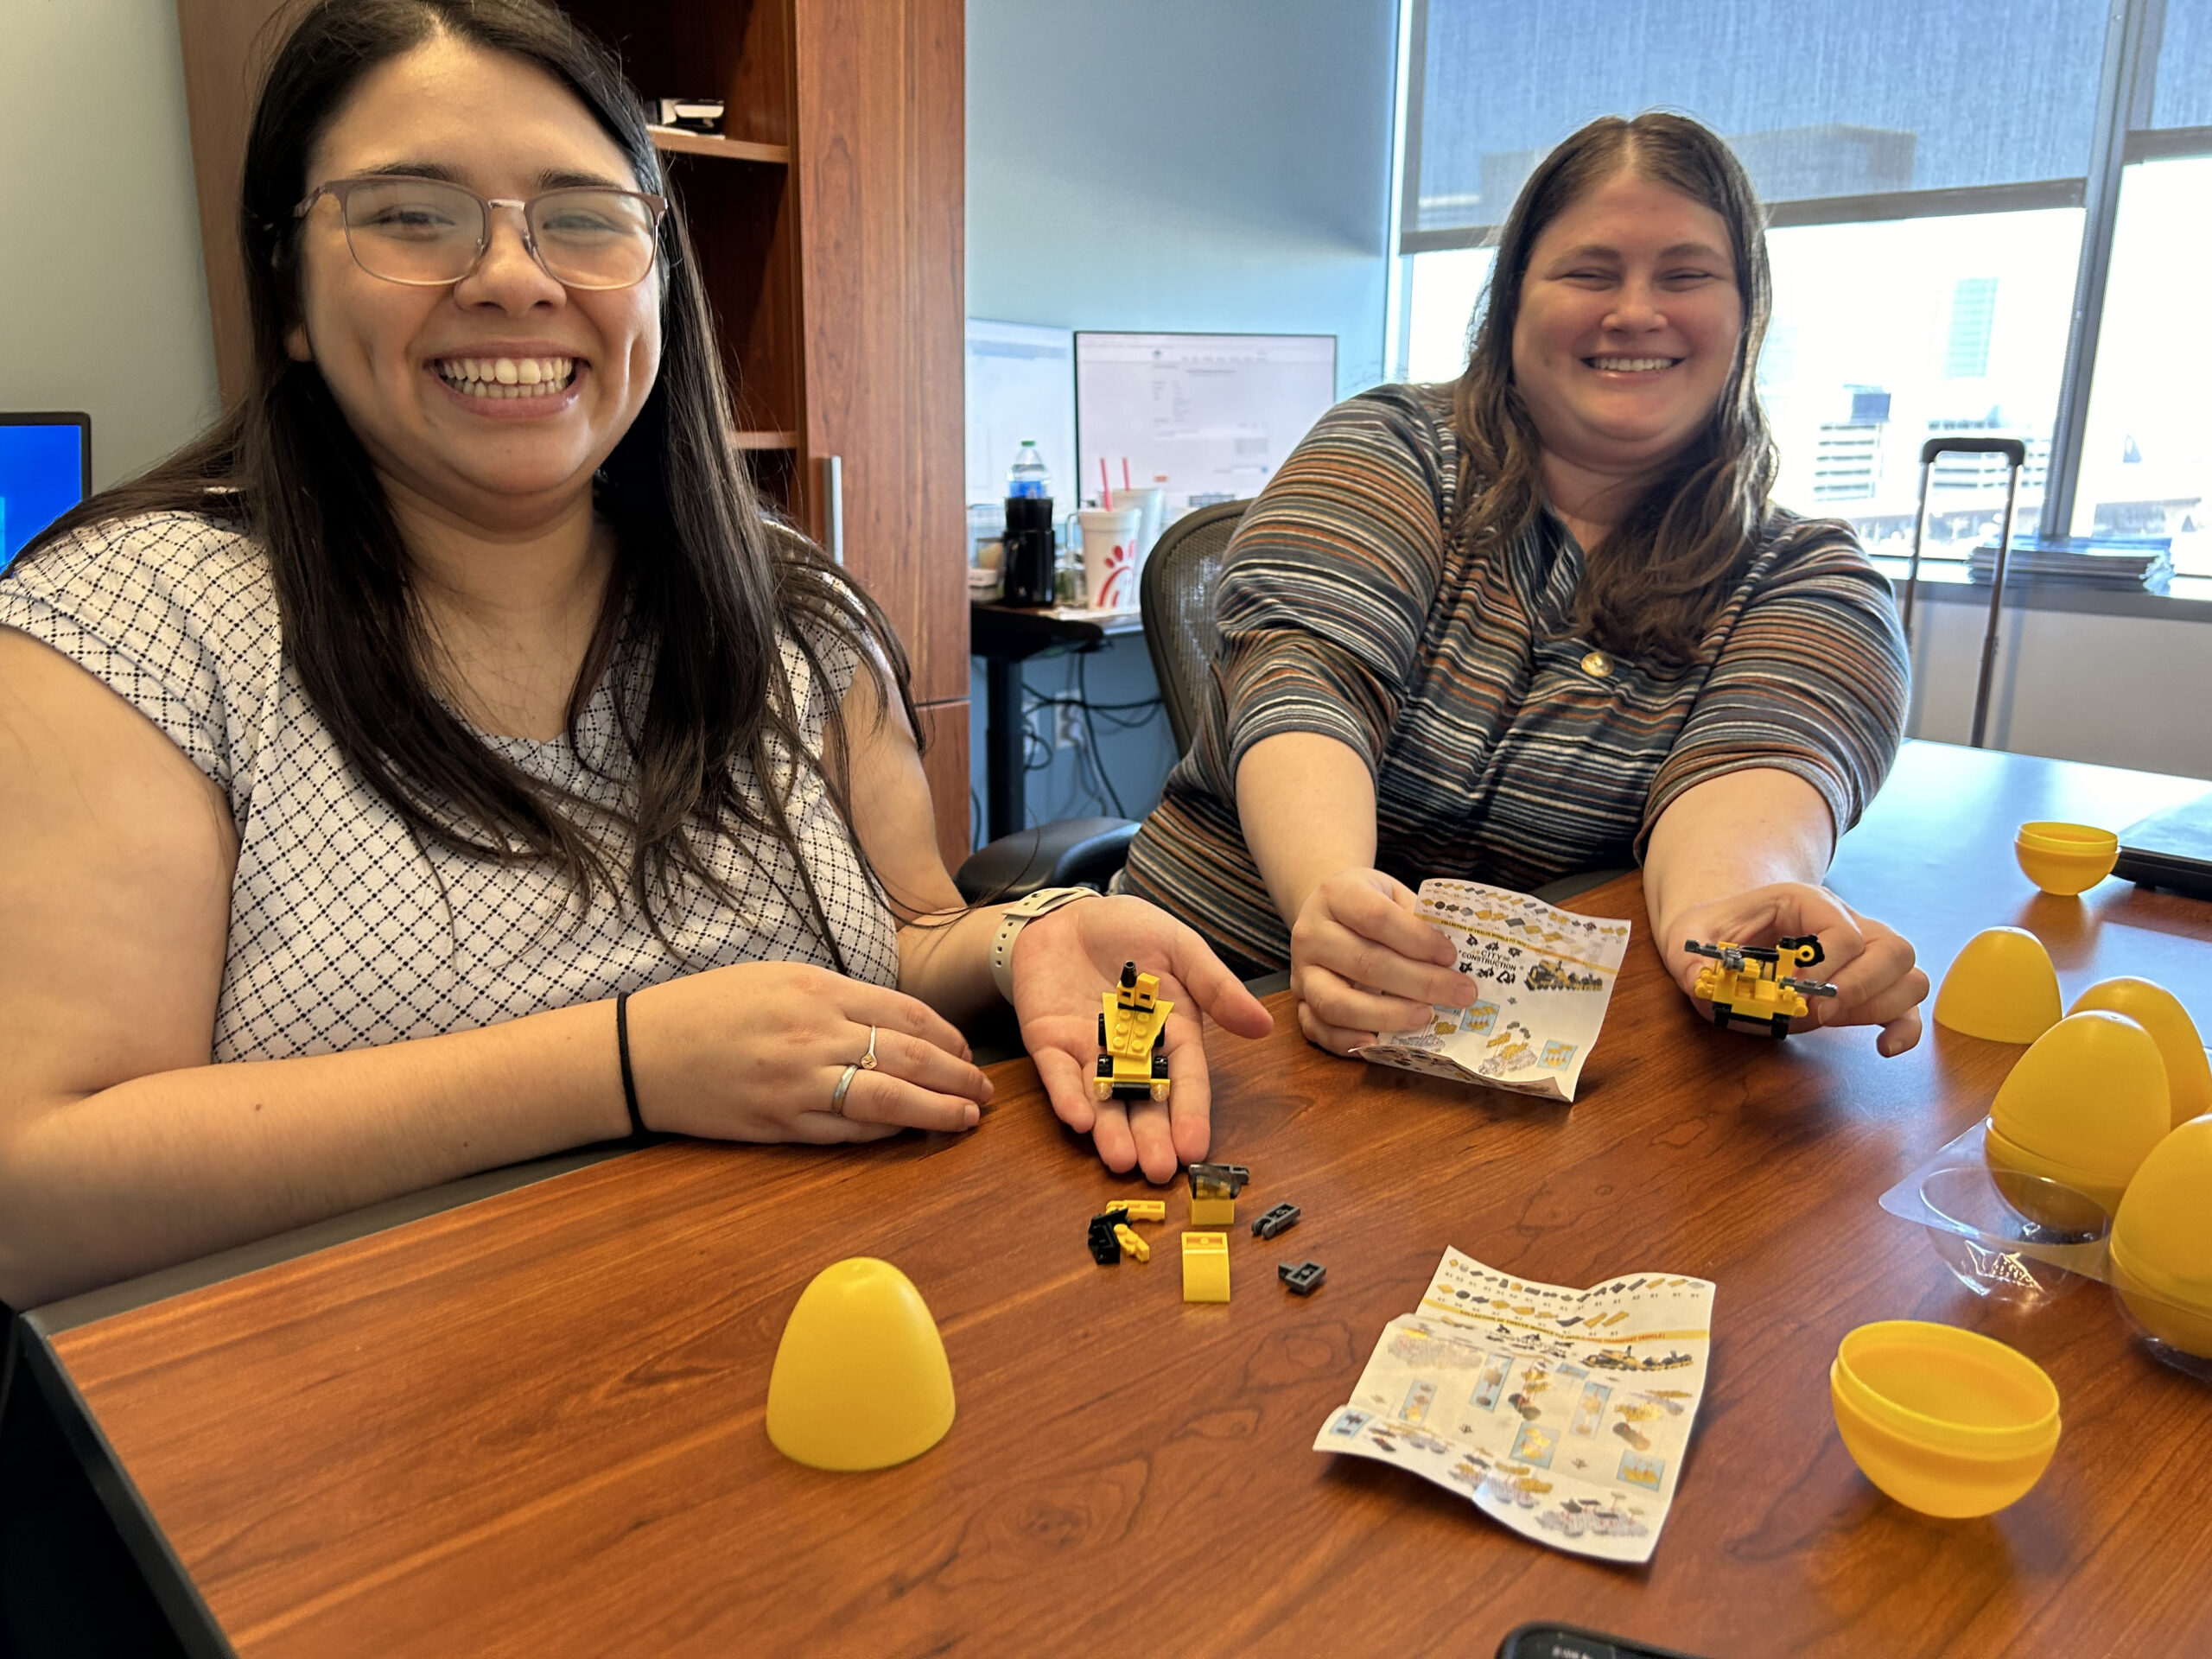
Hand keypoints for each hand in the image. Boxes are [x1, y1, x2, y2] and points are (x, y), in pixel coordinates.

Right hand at [624, 962, 991, 1142]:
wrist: (640, 1050)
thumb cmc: (708, 1008)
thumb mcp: (776, 978)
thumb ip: (835, 997)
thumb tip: (892, 1022)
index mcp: (815, 990)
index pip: (906, 1015)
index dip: (947, 1038)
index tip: (968, 1053)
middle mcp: (812, 1035)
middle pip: (909, 1057)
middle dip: (957, 1077)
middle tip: (985, 1092)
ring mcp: (796, 1084)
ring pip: (887, 1101)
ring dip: (935, 1111)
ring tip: (966, 1118)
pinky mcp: (778, 1124)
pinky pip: (845, 1133)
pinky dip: (883, 1134)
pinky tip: (907, 1133)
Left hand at [1009, 895, 1273, 1182]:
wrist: (1069, 913)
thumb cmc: (1130, 930)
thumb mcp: (1181, 949)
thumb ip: (1216, 987)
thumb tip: (1263, 1024)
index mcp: (1171, 1033)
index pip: (1184, 1080)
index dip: (1190, 1114)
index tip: (1197, 1148)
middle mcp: (1131, 1053)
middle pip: (1143, 1101)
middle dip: (1152, 1136)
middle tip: (1159, 1170)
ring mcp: (1088, 1051)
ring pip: (1101, 1098)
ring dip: (1110, 1131)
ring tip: (1121, 1161)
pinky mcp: (1049, 1044)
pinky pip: (1057, 1075)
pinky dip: (1066, 1096)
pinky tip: (1078, 1120)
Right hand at [1288, 868, 1475, 1054]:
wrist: (1326, 911)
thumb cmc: (1370, 905)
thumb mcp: (1392, 894)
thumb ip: (1419, 919)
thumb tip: (1460, 960)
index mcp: (1336, 895)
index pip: (1376, 918)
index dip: (1417, 939)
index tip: (1452, 956)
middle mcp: (1311, 933)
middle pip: (1365, 963)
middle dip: (1420, 983)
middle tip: (1461, 994)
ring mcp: (1301, 972)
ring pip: (1336, 1002)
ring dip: (1386, 1016)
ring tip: (1426, 1017)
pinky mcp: (1299, 1003)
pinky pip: (1317, 1030)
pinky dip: (1347, 1042)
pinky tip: (1380, 1044)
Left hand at [1662, 883, 1927, 1055]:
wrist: (1727, 930)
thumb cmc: (1715, 933)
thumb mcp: (1689, 937)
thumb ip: (1689, 957)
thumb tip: (1701, 984)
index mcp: (1806, 902)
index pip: (1843, 931)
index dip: (1825, 967)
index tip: (1795, 991)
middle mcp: (1845, 922)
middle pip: (1893, 948)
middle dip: (1862, 986)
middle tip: (1819, 1010)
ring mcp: (1861, 954)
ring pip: (1908, 973)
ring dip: (1881, 1005)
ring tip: (1833, 1020)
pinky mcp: (1865, 986)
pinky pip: (1907, 1003)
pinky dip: (1904, 1027)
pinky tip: (1882, 1047)